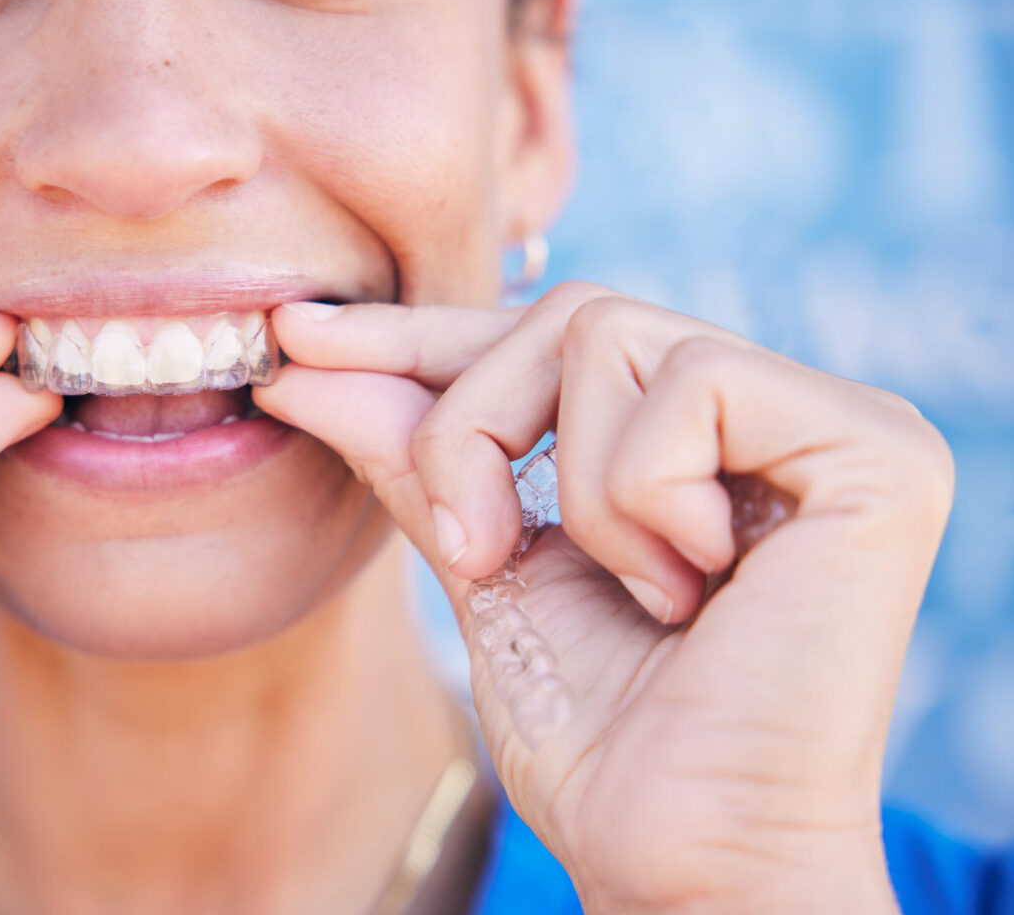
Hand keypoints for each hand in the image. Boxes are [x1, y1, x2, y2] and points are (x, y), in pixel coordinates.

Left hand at [255, 284, 952, 914]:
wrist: (682, 856)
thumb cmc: (598, 740)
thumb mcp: (487, 568)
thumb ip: (421, 456)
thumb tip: (309, 364)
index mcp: (703, 439)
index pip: (549, 338)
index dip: (426, 336)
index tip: (297, 334)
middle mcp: (775, 412)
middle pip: (569, 315)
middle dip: (473, 426)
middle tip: (477, 552)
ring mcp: (832, 422)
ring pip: (609, 334)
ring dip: (568, 489)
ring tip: (633, 595)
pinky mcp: (874, 450)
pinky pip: (691, 384)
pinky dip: (640, 498)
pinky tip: (691, 589)